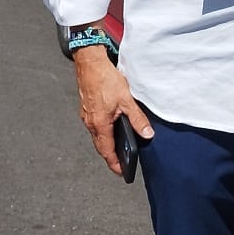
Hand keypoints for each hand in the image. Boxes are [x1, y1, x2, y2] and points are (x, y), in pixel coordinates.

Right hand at [75, 46, 152, 175]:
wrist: (89, 62)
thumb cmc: (104, 78)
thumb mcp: (126, 100)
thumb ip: (138, 119)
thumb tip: (147, 134)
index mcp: (100, 124)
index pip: (107, 151)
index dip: (114, 164)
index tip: (121, 172)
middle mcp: (91, 122)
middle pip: (101, 146)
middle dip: (110, 156)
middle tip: (121, 163)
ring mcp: (87, 115)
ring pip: (97, 136)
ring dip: (106, 143)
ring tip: (118, 147)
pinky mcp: (87, 108)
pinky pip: (95, 126)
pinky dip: (103, 131)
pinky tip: (110, 128)